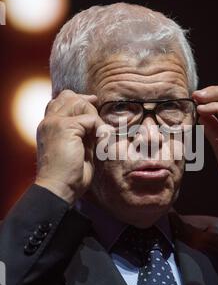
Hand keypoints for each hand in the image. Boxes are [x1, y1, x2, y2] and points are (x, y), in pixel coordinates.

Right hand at [35, 90, 99, 204]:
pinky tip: (101, 141)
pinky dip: (100, 129)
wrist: (58, 187)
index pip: (61, 101)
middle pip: (70, 97)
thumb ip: (82, 132)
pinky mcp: (65, 127)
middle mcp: (48, 121)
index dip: (78, 100)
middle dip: (89, 107)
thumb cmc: (68, 174)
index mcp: (48, 126)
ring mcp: (55, 123)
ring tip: (101, 137)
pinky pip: (90, 118)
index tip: (93, 104)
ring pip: (80, 104)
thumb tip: (96, 121)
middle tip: (100, 125)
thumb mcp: (76, 148)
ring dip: (96, 119)